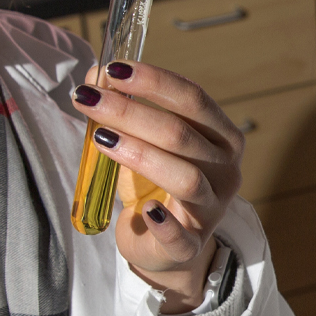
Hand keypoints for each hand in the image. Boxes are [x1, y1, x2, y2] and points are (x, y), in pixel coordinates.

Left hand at [72, 61, 245, 311]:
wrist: (169, 245)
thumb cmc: (158, 185)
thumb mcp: (147, 142)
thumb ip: (127, 109)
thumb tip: (95, 73)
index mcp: (222, 137)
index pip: (193, 99)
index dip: (154, 81)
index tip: (114, 70)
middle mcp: (225, 170)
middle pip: (181, 135)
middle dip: (131, 112)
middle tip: (89, 98)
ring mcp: (212, 209)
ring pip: (184, 178)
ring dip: (140, 154)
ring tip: (100, 138)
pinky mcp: (192, 246)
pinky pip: (181, 236)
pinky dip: (163, 224)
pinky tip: (142, 210)